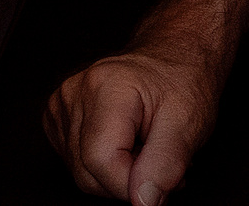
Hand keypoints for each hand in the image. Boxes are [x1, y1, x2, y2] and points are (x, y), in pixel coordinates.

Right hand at [44, 40, 221, 203]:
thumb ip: (165, 166)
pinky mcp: (59, 116)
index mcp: (105, 86)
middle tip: (157, 157)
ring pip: (80, 173)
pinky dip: (103, 164)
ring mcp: (63, 103)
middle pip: (87, 172)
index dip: (134, 183)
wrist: (172, 56)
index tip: (161, 176)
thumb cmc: (182, 80)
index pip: (101, 162)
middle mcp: (75, 92)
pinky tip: (124, 144)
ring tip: (143, 147)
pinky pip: (75, 163)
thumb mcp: (189, 123)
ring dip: (117, 173)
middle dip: (127, 180)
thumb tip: (143, 201)